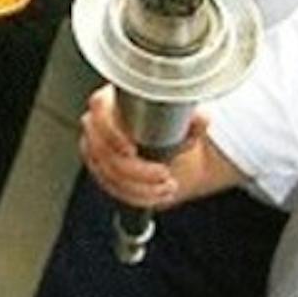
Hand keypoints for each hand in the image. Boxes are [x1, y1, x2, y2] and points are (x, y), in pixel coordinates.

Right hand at [79, 86, 205, 209]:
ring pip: (108, 173)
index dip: (111, 132)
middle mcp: (98, 124)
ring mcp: (97, 150)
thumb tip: (201, 118)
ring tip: (167, 185)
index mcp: (112, 101)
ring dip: (140, 186)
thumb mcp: (182, 120)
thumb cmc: (167, 127)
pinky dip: (138, 195)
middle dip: (136, 169)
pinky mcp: (101, 171)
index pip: (98, 108)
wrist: (166, 148)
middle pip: (103, 149)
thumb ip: (192, 120)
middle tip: (162, 173)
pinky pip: (113, 188)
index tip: (132, 149)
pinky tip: (159, 193)